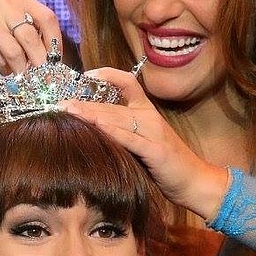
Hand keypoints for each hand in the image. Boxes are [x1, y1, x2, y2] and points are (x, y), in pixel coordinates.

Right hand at [0, 0, 62, 75]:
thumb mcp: (12, 23)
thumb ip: (31, 34)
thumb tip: (53, 62)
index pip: (47, 18)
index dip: (55, 42)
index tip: (55, 61)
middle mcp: (5, 4)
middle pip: (31, 38)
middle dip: (39, 63)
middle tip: (42, 78)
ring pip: (15, 53)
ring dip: (20, 69)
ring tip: (20, 74)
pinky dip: (4, 69)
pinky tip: (4, 70)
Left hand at [63, 68, 231, 220]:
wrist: (196, 182)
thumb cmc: (168, 167)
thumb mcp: (143, 145)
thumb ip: (123, 135)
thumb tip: (95, 131)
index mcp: (147, 112)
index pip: (127, 82)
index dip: (106, 74)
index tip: (85, 75)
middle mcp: (149, 117)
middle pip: (111, 104)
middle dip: (83, 102)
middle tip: (58, 102)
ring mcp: (154, 133)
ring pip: (117, 118)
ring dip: (91, 114)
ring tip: (69, 111)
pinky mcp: (156, 151)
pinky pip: (132, 139)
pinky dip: (114, 132)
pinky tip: (97, 127)